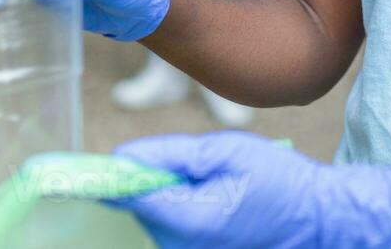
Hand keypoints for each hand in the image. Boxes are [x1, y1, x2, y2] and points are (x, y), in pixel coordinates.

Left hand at [108, 131, 390, 248]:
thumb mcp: (228, 151)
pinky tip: (216, 198)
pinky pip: (176, 229)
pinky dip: (183, 210)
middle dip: (151, 180)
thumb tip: (125, 157)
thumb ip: (173, 154)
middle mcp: (184, 247)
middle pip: (143, 207)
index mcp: (190, 219)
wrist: (321, 220)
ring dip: (169, 195)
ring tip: (216, 181)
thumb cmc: (282, 181)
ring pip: (159, 218)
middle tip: (193, 162)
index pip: (130, 197)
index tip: (70, 169)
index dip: (105, 178)